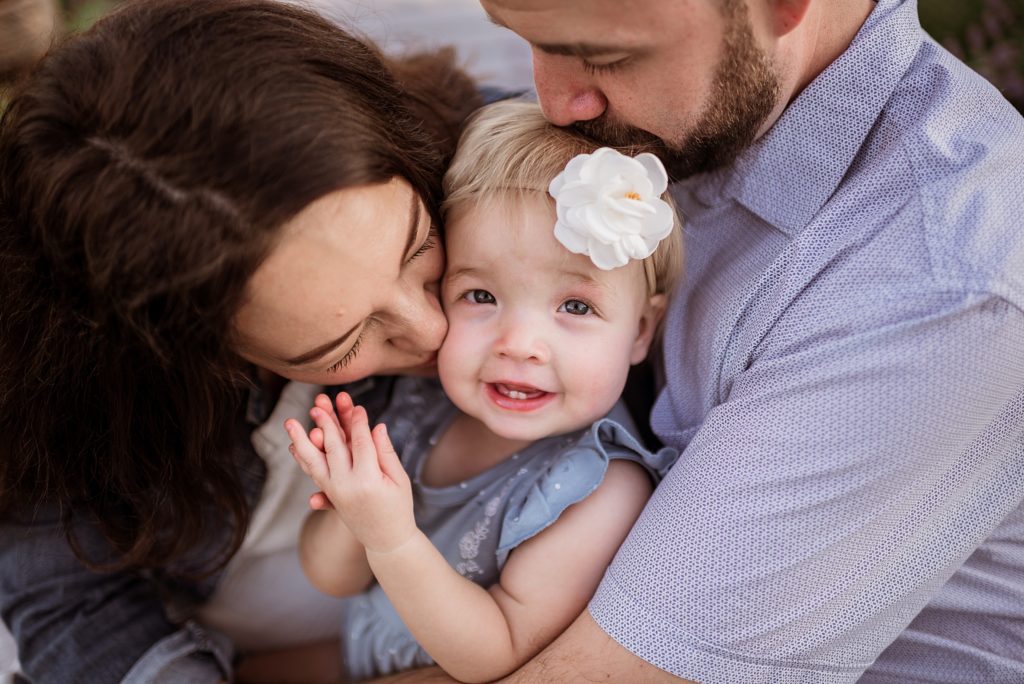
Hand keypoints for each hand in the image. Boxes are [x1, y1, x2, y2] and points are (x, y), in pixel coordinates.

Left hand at [287, 392, 416, 552]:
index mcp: (368, 480)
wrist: (386, 540)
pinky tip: (294, 444)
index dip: (359, 423)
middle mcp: (346, 485)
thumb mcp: (399, 479)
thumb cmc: (398, 507)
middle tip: (318, 404)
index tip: (358, 406)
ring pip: (314, 461)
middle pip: (334, 447)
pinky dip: (303, 458)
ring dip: (301, 440)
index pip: (361, 443)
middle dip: (326, 423)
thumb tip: (377, 427)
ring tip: (290, 422)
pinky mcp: (330, 494)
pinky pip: (313, 472)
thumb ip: (386, 453)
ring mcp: (334, 491)